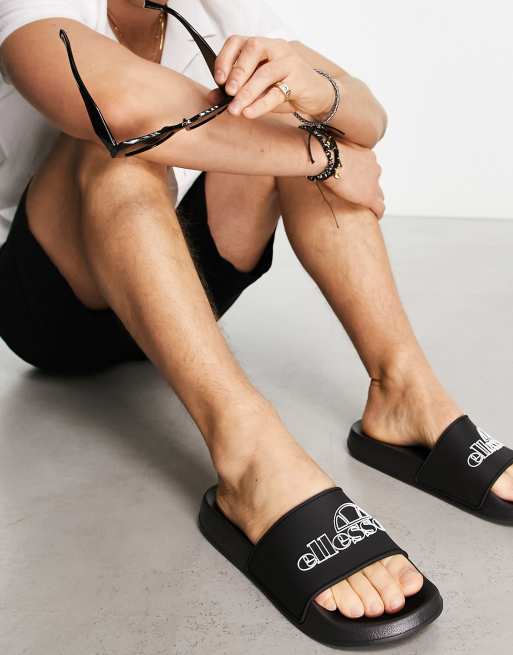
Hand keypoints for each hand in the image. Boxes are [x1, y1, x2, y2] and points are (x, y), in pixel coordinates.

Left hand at [213, 35, 335, 119]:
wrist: (317, 95)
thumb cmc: (286, 88)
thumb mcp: (259, 89)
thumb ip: (238, 90)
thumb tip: (213, 97)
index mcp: (262, 46)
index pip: (238, 41)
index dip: (225, 58)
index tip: (218, 79)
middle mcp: (276, 48)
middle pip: (253, 49)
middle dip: (237, 72)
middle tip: (228, 92)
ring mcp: (289, 62)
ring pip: (265, 72)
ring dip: (247, 92)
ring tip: (235, 109)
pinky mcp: (299, 81)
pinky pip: (277, 92)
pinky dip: (261, 104)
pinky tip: (249, 113)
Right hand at [324, 142, 384, 218]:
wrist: (328, 158)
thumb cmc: (326, 152)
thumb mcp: (333, 149)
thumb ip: (335, 153)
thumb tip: (323, 153)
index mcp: (366, 155)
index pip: (369, 167)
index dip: (362, 175)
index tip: (356, 181)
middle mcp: (373, 167)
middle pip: (375, 179)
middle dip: (369, 186)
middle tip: (359, 194)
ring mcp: (373, 182)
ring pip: (379, 194)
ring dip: (374, 199)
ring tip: (368, 207)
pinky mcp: (369, 197)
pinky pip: (379, 207)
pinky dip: (377, 212)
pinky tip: (375, 216)